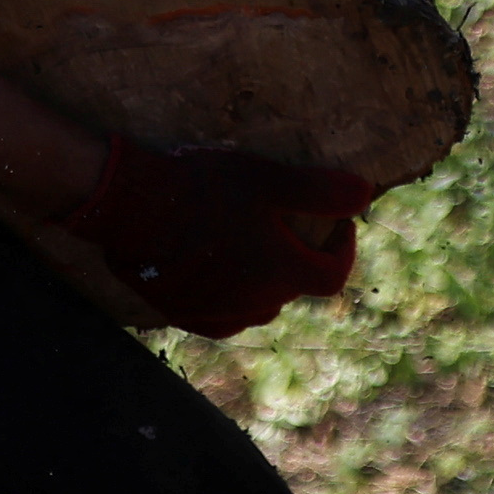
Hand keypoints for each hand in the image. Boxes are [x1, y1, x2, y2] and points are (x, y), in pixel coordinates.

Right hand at [77, 141, 370, 338]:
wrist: (128, 206)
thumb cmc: (201, 188)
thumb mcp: (266, 179)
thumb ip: (319, 190)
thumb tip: (365, 193)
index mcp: (281, 272)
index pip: (332, 275)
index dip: (343, 250)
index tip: (337, 225)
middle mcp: (254, 303)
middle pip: (293, 288)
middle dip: (298, 259)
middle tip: (285, 224)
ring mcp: (216, 313)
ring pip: (257, 303)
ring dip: (262, 280)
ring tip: (249, 243)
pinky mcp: (182, 315)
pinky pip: (220, 314)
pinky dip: (228, 295)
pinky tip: (214, 269)